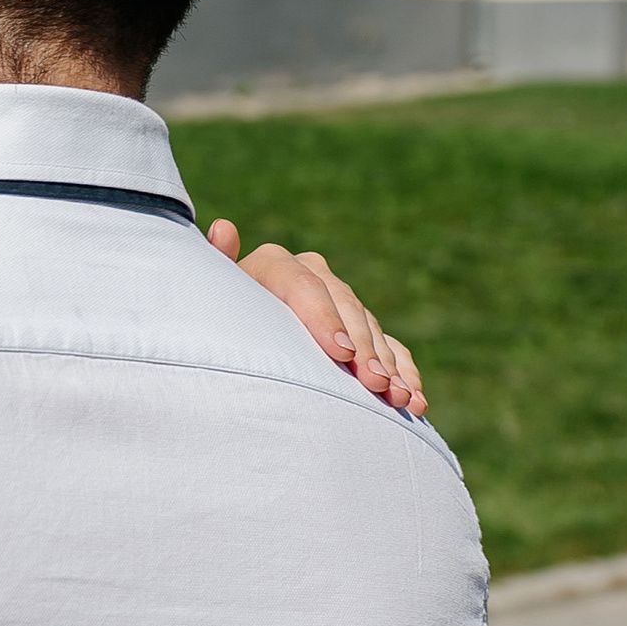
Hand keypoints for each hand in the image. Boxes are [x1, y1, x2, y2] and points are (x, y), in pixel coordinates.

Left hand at [207, 224, 427, 416]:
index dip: (324, 319)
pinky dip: (404, 372)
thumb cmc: (213, 324)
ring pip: (370, 328)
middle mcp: (310, 276)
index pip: (302, 285)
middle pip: (344, 307)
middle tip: (375, 384)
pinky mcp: (361, 329)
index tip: (340, 355)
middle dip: (363, 348)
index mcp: (272, 266)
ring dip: (389, 364)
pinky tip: (415, 399)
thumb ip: (217, 266)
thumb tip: (223, 226)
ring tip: (399, 399)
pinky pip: (390, 346)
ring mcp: (339, 301)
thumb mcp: (211, 299)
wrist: (230, 341)